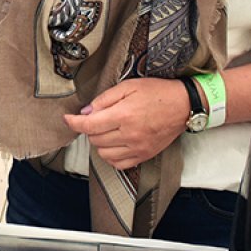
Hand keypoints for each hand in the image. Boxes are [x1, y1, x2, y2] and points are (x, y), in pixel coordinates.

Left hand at [62, 77, 188, 169]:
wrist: (183, 105)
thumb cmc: (156, 92)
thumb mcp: (128, 86)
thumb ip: (104, 99)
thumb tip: (86, 112)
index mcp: (124, 115)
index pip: (89, 125)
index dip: (73, 122)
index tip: (67, 119)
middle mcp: (129, 135)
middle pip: (95, 139)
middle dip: (89, 128)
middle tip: (97, 118)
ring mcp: (138, 148)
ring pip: (103, 153)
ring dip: (98, 142)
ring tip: (106, 130)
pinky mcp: (144, 155)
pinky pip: (118, 163)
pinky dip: (110, 155)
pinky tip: (113, 144)